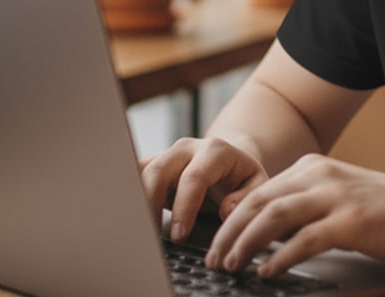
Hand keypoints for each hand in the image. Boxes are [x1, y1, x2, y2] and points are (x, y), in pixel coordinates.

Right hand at [139, 136, 269, 240]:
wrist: (229, 157)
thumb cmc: (241, 176)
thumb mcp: (256, 184)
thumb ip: (245, 197)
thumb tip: (226, 209)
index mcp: (215, 151)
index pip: (194, 177)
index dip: (185, 207)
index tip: (180, 235)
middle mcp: (186, 148)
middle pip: (159, 170)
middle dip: (151, 204)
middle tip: (152, 235)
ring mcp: (167, 154)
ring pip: (140, 171)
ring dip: (135, 200)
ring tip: (136, 228)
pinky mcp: (153, 163)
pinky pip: (133, 174)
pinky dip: (128, 194)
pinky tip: (128, 216)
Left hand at [205, 154, 384, 277]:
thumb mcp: (340, 198)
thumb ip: (305, 207)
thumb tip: (267, 233)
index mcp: (315, 167)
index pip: (259, 191)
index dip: (232, 218)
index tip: (216, 241)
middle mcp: (320, 175)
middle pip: (259, 202)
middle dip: (229, 232)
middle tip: (213, 258)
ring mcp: (335, 196)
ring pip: (273, 217)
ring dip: (246, 243)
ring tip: (230, 265)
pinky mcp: (350, 221)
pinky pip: (304, 240)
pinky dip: (280, 257)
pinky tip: (267, 272)